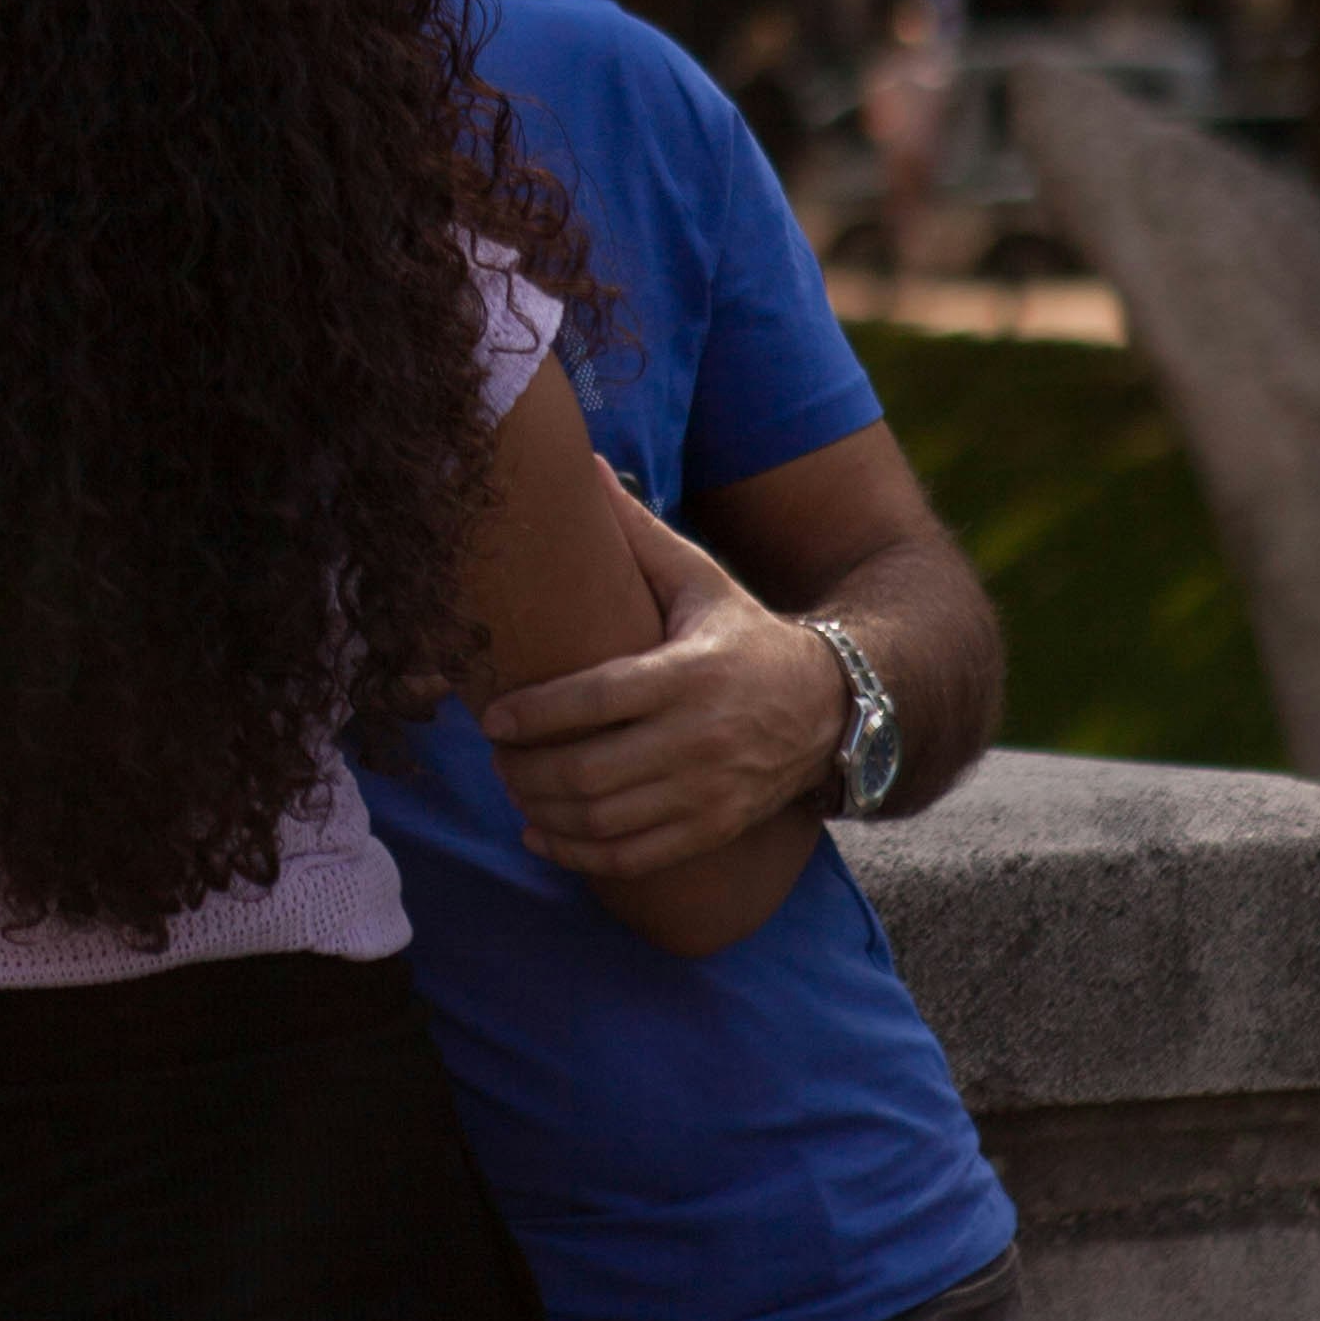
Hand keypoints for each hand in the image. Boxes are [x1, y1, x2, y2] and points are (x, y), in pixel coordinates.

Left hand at [480, 476, 848, 880]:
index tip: (491, 715)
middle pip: (590, 772)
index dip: (535, 714)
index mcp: (689, 673)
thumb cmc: (744, 636)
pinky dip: (577, 855)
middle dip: (526, 771)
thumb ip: (638, 534)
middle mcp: (699, 739)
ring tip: (512, 787)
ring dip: (543, 812)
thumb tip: (584, 463)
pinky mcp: (711, 830)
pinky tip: (541, 835)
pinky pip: (633, 857)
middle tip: (493, 755)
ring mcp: (707, 793)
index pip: (598, 700)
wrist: (828, 708)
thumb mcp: (700, 580)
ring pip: (605, 820)